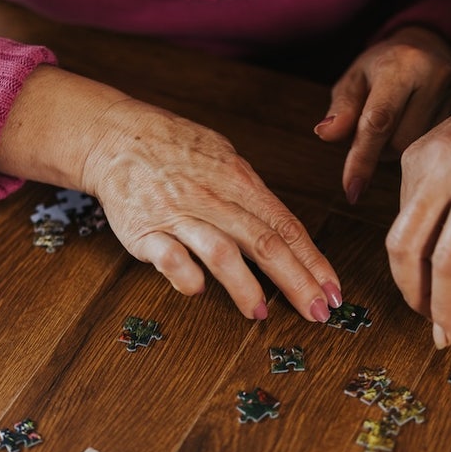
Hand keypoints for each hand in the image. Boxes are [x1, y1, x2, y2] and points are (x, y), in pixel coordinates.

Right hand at [0, 66, 342, 321]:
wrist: (117, 137)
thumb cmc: (176, 150)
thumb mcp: (225, 160)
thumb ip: (253, 198)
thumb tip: (287, 234)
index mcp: (239, 181)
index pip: (287, 226)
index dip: (314, 261)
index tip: (333, 290)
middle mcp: (214, 199)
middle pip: (265, 243)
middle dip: (297, 281)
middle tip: (318, 312)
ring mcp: (179, 215)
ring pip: (221, 252)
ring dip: (245, 287)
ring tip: (261, 313)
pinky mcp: (144, 231)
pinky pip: (169, 257)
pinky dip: (186, 277)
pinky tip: (199, 290)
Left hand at [314, 26, 450, 204]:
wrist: (428, 47)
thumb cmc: (381, 67)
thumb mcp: (354, 79)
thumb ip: (342, 109)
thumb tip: (326, 134)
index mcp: (401, 65)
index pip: (378, 121)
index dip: (362, 159)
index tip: (351, 190)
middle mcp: (435, 77)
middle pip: (401, 141)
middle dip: (380, 148)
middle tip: (377, 130)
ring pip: (420, 149)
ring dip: (399, 149)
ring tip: (398, 124)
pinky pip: (438, 147)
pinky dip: (420, 147)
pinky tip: (416, 128)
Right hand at [387, 71, 450, 347]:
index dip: (445, 306)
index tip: (449, 334)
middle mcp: (446, 166)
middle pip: (406, 247)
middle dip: (414, 294)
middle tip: (433, 321)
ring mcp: (422, 157)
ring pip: (398, 232)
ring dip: (412, 272)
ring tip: (438, 294)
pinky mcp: (411, 154)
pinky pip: (404, 210)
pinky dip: (416, 241)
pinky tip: (439, 251)